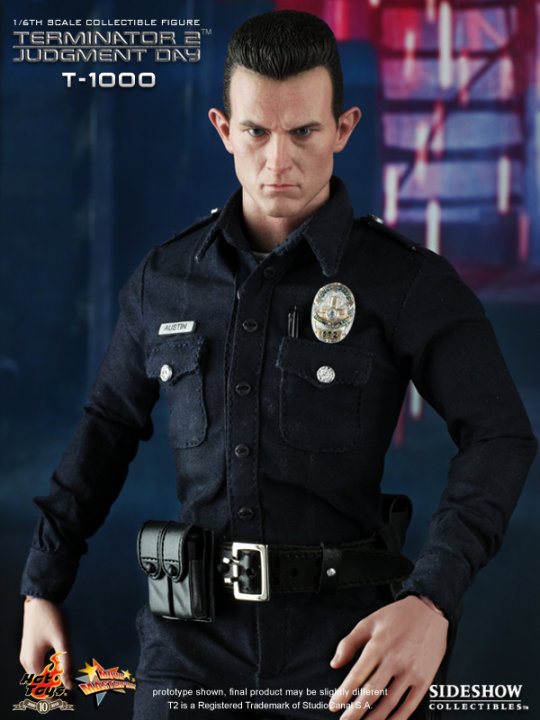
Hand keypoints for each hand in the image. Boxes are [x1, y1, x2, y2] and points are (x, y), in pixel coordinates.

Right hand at [20, 597, 72, 689]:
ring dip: (53, 682)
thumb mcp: (63, 640)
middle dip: (56, 692)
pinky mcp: (31, 649)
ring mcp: (27, 655)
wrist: (40, 598)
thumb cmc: (52, 617)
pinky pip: (39, 667)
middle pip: (41, 685)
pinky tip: (61, 671)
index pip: (44, 690)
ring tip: (69, 686)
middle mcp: (27, 662)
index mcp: (33, 662)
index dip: (58, 698)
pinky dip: (49, 672)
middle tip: (72, 697)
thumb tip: (69, 685)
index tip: (71, 703)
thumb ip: (66, 663)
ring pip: (39, 677)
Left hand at [329, 595, 447, 719]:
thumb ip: (349, 643)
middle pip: (371, 693)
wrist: (429, 611)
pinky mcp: (424, 680)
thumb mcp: (368, 623)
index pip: (357, 676)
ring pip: (389, 703)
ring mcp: (411, 672)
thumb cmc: (398, 616)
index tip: (334, 705)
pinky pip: (409, 705)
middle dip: (355, 712)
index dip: (343, 694)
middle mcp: (395, 660)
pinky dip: (397, 719)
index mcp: (378, 646)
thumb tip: (335, 663)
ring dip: (374, 719)